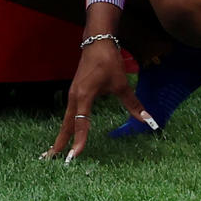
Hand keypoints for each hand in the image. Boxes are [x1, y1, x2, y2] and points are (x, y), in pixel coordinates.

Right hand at [42, 37, 148, 161]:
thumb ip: (133, 104)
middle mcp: (74, 97)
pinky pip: (70, 113)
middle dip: (60, 141)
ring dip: (62, 134)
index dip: (79, 139)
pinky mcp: (75, 93)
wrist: (96, 42)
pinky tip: (68, 132)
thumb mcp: (122, 84)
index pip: (81, 122)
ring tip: (56, 150)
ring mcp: (73, 94)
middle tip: (51, 158)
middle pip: (67, 124)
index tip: (76, 155)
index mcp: (84, 96)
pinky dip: (67, 125)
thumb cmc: (108, 62)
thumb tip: (149, 121)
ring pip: (67, 119)